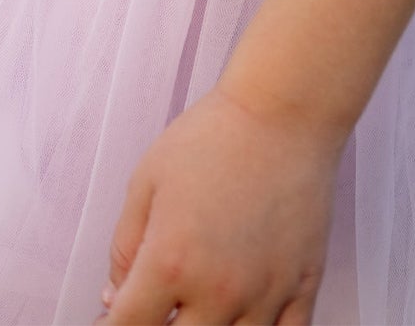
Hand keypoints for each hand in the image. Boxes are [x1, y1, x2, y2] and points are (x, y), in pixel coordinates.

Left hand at [98, 80, 346, 324]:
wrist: (282, 110)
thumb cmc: (214, 136)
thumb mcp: (146, 181)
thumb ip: (124, 247)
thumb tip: (115, 298)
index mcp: (170, 263)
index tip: (113, 316)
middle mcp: (218, 290)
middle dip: (159, 325)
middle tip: (159, 302)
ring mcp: (264, 294)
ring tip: (198, 303)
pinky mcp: (301, 287)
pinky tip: (242, 318)